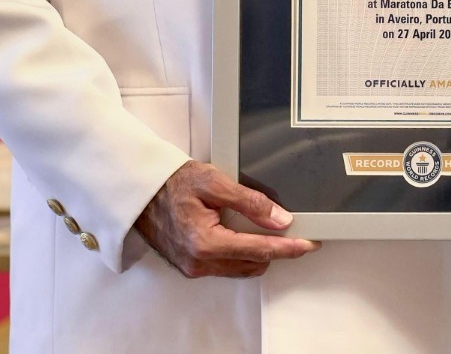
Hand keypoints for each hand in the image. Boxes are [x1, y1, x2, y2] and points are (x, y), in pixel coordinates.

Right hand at [134, 161, 319, 278]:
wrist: (141, 191)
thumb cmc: (173, 182)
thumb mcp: (214, 183)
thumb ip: (250, 202)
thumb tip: (281, 220)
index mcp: (205, 243)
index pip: (259, 250)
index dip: (288, 247)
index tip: (309, 243)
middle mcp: (199, 262)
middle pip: (253, 264)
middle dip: (276, 250)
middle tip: (293, 230)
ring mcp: (194, 268)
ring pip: (241, 268)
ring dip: (259, 253)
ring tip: (270, 230)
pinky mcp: (190, 267)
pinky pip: (226, 266)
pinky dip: (241, 253)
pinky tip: (245, 234)